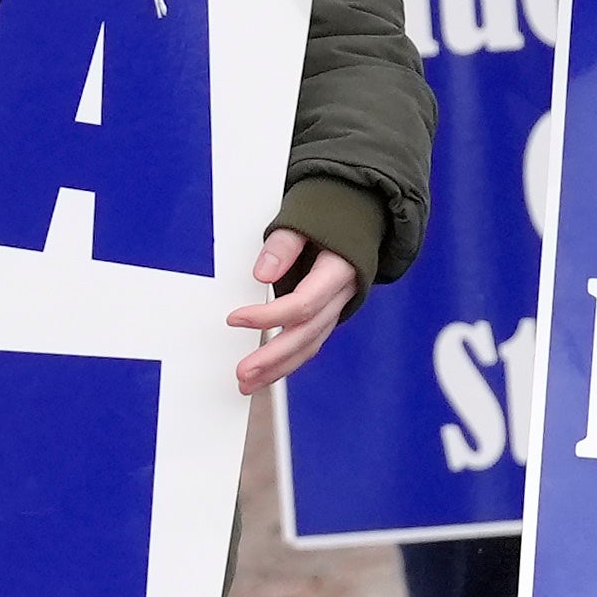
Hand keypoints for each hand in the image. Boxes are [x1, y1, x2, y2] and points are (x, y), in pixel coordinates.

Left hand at [229, 231, 361, 393]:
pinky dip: (289, 359)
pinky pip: (311, 341)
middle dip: (274, 357)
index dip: (269, 315)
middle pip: (308, 333)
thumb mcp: (307, 216)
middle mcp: (342, 295)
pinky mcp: (329, 313)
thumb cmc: (331, 215)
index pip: (304, 303)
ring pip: (311, 345)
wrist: (361, 215)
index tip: (235, 318)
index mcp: (339, 270)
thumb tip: (262, 274)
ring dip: (279, 368)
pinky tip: (267, 371)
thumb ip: (285, 244)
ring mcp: (337, 307)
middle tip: (243, 371)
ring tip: (248, 382)